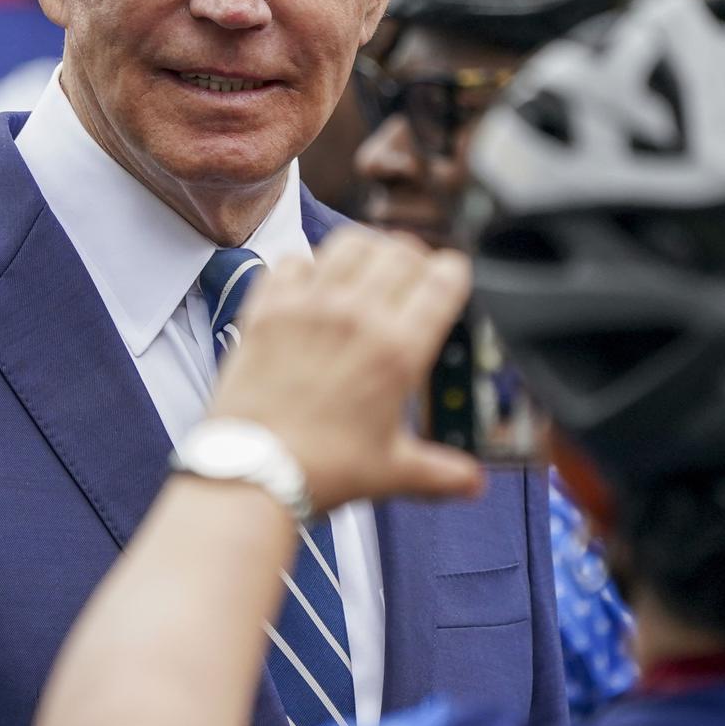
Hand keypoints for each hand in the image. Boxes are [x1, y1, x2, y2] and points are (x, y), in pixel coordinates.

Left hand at [207, 228, 483, 511]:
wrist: (253, 473)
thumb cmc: (321, 470)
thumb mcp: (393, 471)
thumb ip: (441, 472)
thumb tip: (471, 482)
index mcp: (398, 350)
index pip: (443, 279)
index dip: (454, 272)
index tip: (451, 280)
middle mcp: (357, 316)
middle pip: (401, 251)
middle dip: (415, 259)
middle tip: (412, 278)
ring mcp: (309, 306)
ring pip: (351, 242)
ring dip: (367, 251)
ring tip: (368, 270)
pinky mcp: (268, 308)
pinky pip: (293, 260)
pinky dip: (308, 266)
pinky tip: (312, 287)